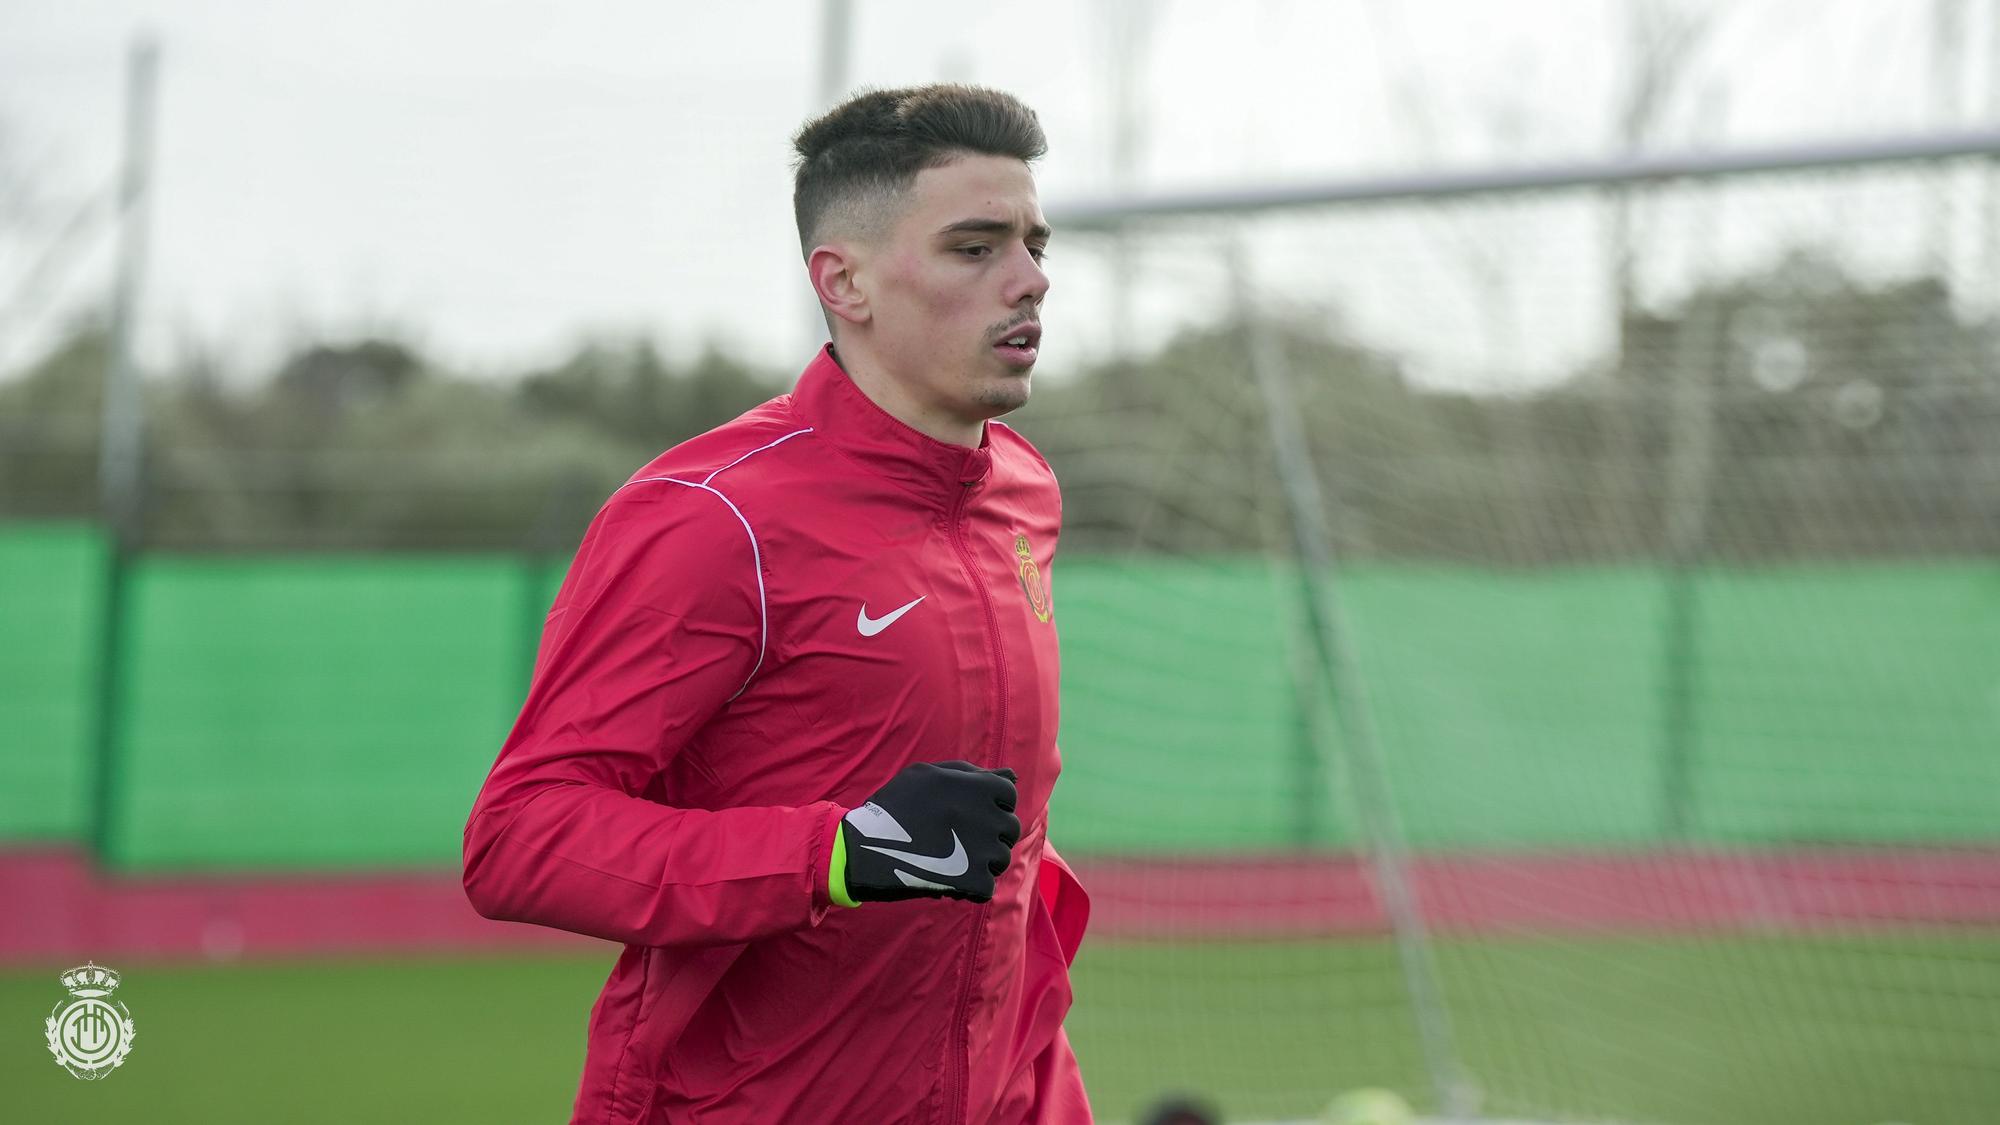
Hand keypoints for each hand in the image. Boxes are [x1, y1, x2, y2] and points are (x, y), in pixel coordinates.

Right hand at [838, 761, 1020, 903]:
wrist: (862, 849)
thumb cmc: (894, 806)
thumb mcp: (928, 775)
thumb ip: (971, 773)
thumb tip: (1012, 775)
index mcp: (978, 786)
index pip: (1008, 796)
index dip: (991, 807)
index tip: (970, 815)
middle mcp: (986, 814)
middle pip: (1009, 829)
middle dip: (989, 836)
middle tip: (958, 841)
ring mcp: (982, 849)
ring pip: (1000, 859)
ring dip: (980, 863)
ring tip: (949, 861)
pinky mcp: (973, 880)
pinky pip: (987, 887)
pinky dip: (969, 888)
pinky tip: (947, 880)